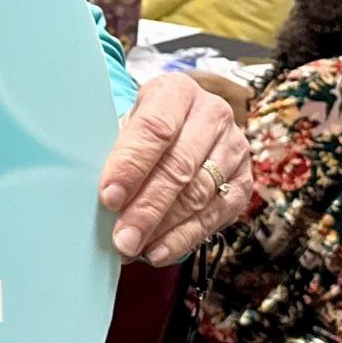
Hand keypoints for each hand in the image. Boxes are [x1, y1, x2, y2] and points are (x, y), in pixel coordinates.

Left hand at [97, 73, 252, 266]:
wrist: (182, 127)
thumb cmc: (142, 130)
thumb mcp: (124, 124)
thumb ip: (114, 151)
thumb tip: (97, 198)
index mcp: (177, 91)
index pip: (156, 128)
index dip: (131, 165)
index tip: (108, 197)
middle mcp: (212, 114)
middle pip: (179, 165)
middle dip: (146, 207)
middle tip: (121, 238)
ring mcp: (234, 147)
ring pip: (198, 193)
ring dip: (163, 226)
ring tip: (133, 248)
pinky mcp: (244, 181)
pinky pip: (215, 214)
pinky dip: (184, 237)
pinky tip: (158, 251)